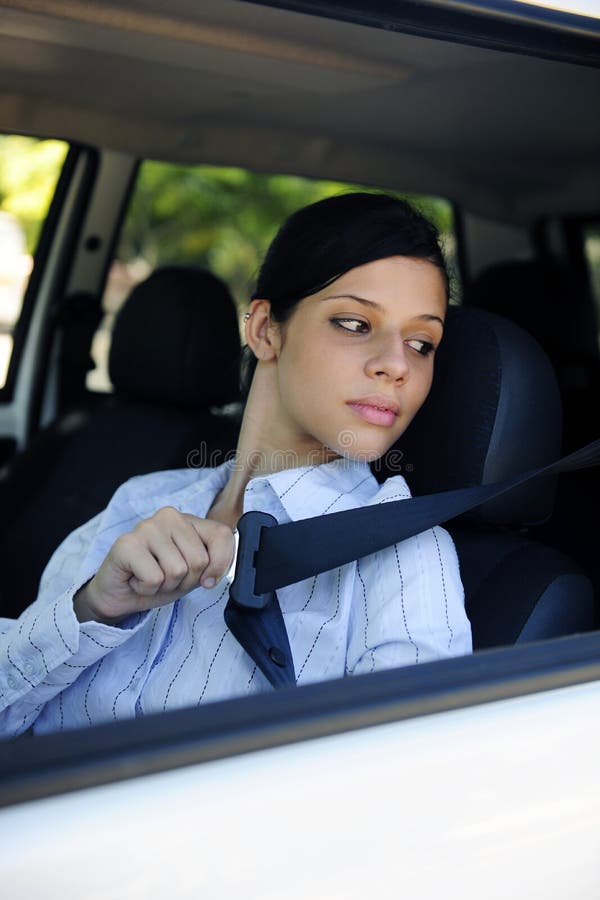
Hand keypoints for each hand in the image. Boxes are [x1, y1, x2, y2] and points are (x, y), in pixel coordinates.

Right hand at [74, 507, 235, 623]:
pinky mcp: (127, 543)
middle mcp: (168, 516)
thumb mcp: (194, 573)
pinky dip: (147, 588)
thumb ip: (211, 565)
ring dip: (165, 585)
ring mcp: (146, 527)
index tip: (204, 578)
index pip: (222, 535)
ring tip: (150, 577)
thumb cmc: (157, 579)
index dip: (220, 565)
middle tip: (165, 577)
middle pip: (199, 560)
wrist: (119, 594)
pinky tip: (136, 579)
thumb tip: (213, 575)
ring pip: (177, 570)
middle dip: (185, 581)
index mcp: (188, 520)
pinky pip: (154, 578)